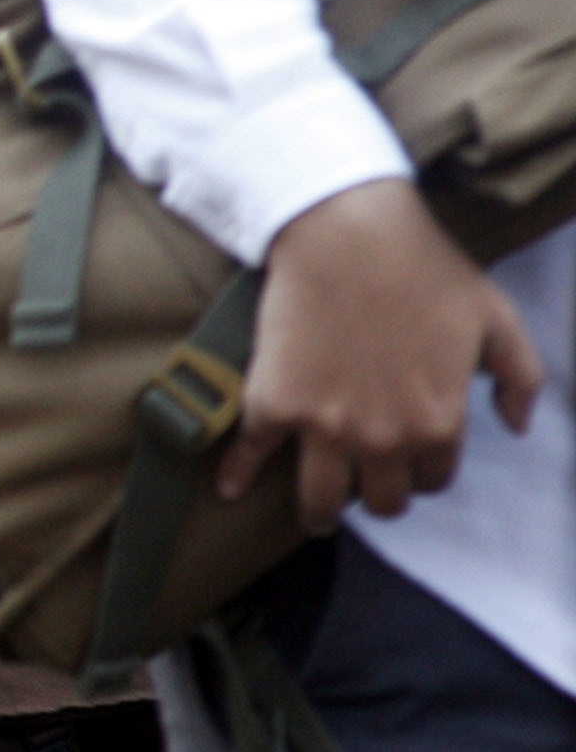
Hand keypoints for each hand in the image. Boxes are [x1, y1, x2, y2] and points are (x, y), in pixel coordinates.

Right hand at [225, 178, 541, 528]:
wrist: (348, 235)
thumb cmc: (425, 270)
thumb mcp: (497, 319)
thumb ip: (521, 379)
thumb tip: (514, 426)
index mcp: (439, 423)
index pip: (434, 478)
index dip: (424, 471)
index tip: (409, 460)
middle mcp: (383, 438)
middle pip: (381, 500)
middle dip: (378, 495)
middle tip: (366, 482)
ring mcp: (323, 426)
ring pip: (320, 500)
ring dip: (320, 514)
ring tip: (317, 515)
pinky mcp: (273, 404)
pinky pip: (251, 455)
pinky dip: (237, 476)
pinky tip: (230, 490)